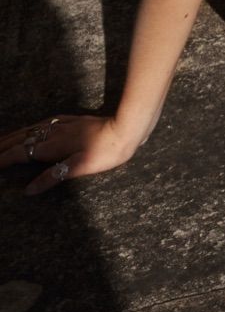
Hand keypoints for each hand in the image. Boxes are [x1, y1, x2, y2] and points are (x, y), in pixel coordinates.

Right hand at [0, 114, 138, 194]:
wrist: (126, 128)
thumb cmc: (105, 152)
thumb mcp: (78, 168)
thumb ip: (52, 177)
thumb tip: (28, 190)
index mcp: (51, 147)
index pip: (18, 153)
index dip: (2, 159)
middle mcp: (53, 133)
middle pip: (20, 139)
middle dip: (2, 146)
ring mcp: (63, 125)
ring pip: (30, 129)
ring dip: (14, 136)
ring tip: (1, 141)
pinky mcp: (73, 120)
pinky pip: (44, 123)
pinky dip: (31, 128)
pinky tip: (33, 128)